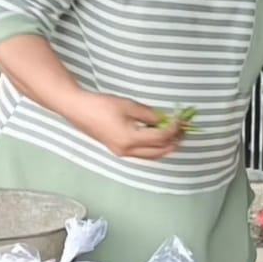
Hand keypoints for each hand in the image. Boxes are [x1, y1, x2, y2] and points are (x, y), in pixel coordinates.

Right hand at [62, 91, 184, 159]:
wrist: (79, 110)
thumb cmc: (101, 105)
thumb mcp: (128, 106)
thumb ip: (149, 115)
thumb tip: (164, 120)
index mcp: (130, 139)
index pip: (160, 138)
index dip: (174, 129)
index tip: (181, 119)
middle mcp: (127, 151)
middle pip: (158, 152)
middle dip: (173, 141)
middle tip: (183, 130)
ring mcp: (122, 153)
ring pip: (151, 156)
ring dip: (165, 147)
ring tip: (174, 135)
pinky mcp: (119, 150)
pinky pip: (142, 154)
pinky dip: (154, 147)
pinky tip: (157, 137)